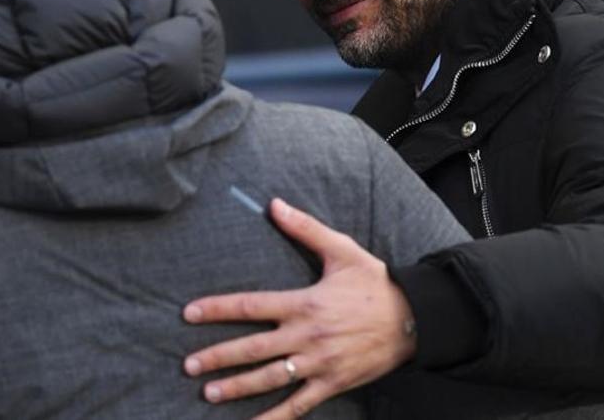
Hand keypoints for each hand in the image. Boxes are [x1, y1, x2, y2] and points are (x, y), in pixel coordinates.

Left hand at [183, 198, 416, 418]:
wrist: (414, 318)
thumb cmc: (375, 283)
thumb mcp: (342, 250)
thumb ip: (305, 229)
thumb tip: (274, 204)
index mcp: (304, 302)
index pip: (250, 305)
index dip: (217, 310)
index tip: (189, 314)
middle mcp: (307, 336)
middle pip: (253, 349)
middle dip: (217, 357)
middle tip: (189, 365)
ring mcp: (319, 363)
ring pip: (270, 378)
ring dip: (237, 387)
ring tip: (209, 393)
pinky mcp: (332, 383)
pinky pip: (299, 405)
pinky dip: (275, 417)